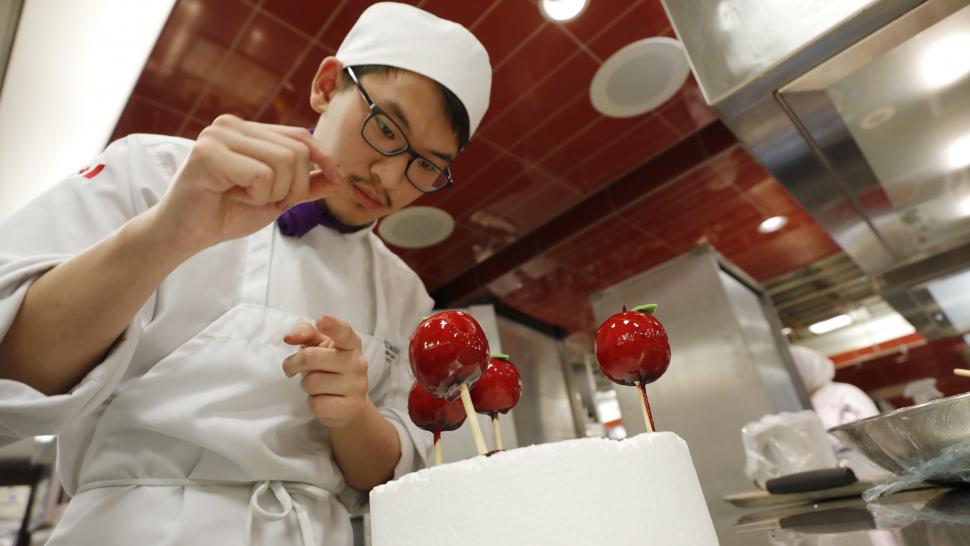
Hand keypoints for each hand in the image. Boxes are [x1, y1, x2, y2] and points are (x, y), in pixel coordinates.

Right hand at [150, 114, 344, 255]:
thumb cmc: (226, 213)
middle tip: (269, 200)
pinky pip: (261, 175)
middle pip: (297, 150)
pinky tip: (233, 196)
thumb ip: (305, 185)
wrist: (185, 235)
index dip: (324, 158)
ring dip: (275, 192)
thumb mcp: (276, 197)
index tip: (337, 179)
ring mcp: (218, 136)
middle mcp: (232, 125)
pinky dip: (257, 195)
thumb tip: (340, 176)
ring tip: (248, 197)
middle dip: (294, 186)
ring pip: (284, 161)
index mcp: (247, 130)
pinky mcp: (208, 154)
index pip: (300, 136)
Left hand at [283, 316, 368, 428]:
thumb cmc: (330, 369)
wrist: (350, 404)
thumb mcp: (319, 347)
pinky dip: (313, 403)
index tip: (320, 320)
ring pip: (311, 383)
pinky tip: (324, 400)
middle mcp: (358, 363)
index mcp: (351, 344)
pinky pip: (317, 404)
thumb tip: (289, 337)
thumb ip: (305, 334)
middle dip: (293, 364)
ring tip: (317, 386)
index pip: (343, 332)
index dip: (331, 326)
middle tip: (292, 368)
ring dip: (306, 385)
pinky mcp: (352, 407)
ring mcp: (357, 386)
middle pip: (310, 357)